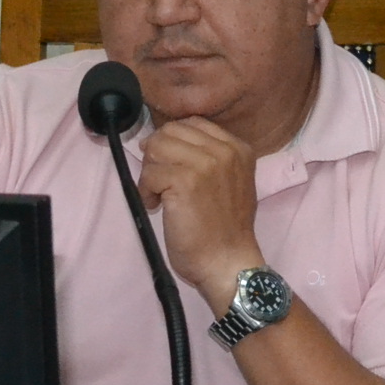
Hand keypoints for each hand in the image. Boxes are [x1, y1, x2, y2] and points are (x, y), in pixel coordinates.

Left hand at [136, 116, 264, 310]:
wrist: (227, 261)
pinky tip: (157, 207)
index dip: (172, 144)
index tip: (171, 168)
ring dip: (150, 174)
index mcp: (238, 148)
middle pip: (170, 132)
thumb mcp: (230, 182)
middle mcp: (225, 150)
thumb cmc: (224, 229)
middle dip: (158, 157)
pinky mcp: (184, 180)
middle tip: (162, 184)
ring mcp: (206, 163)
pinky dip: (145, 191)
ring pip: (156, 148)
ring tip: (160, 197)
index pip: (191, 124)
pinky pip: (148, 173)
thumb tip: (162, 141)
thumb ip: (209, 158)